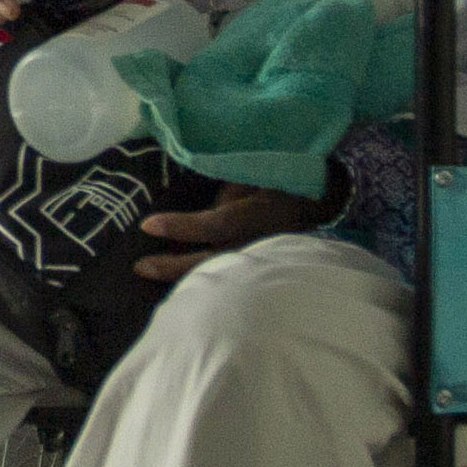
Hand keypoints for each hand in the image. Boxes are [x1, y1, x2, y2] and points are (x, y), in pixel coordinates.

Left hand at [134, 182, 327, 282]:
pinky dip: (208, 285)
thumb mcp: (257, 173)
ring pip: (225, 276)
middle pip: (216, 262)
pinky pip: (234, 279)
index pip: (217, 224)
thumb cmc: (284, 177)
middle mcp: (262, 242)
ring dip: (189, 281)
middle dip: (176, 267)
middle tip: (140, 267)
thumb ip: (228, 190)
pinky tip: (185, 293)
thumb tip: (196, 209)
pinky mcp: (268, 270)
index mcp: (260, 213)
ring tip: (153, 279)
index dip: (182, 226)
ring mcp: (266, 260)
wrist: (327, 198)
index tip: (147, 226)